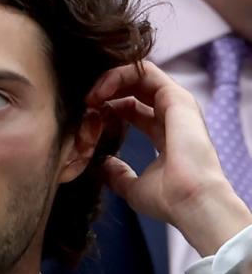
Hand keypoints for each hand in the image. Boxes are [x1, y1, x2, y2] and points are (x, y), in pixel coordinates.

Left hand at [87, 61, 251, 255]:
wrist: (189, 202)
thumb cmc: (167, 199)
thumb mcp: (133, 187)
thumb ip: (117, 174)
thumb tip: (104, 165)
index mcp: (163, 134)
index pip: (130, 108)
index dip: (105, 109)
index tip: (85, 121)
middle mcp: (171, 116)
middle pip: (132, 89)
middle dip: (104, 92)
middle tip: (84, 105)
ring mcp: (176, 105)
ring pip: (138, 75)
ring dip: (108, 81)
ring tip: (90, 98)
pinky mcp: (177, 97)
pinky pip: (145, 71)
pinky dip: (118, 76)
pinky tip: (100, 93)